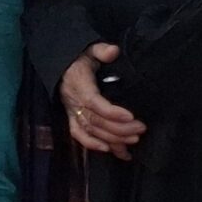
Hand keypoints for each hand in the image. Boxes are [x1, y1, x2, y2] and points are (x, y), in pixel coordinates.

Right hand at [61, 43, 144, 159]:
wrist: (60, 67)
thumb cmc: (79, 60)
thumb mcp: (88, 50)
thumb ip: (101, 50)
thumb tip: (113, 51)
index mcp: (78, 84)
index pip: (93, 101)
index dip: (111, 112)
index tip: (131, 116)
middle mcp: (73, 101)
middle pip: (95, 120)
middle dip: (119, 128)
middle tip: (141, 128)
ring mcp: (71, 112)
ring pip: (91, 130)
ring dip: (112, 138)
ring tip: (134, 140)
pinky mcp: (71, 119)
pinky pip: (79, 135)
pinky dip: (94, 145)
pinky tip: (112, 151)